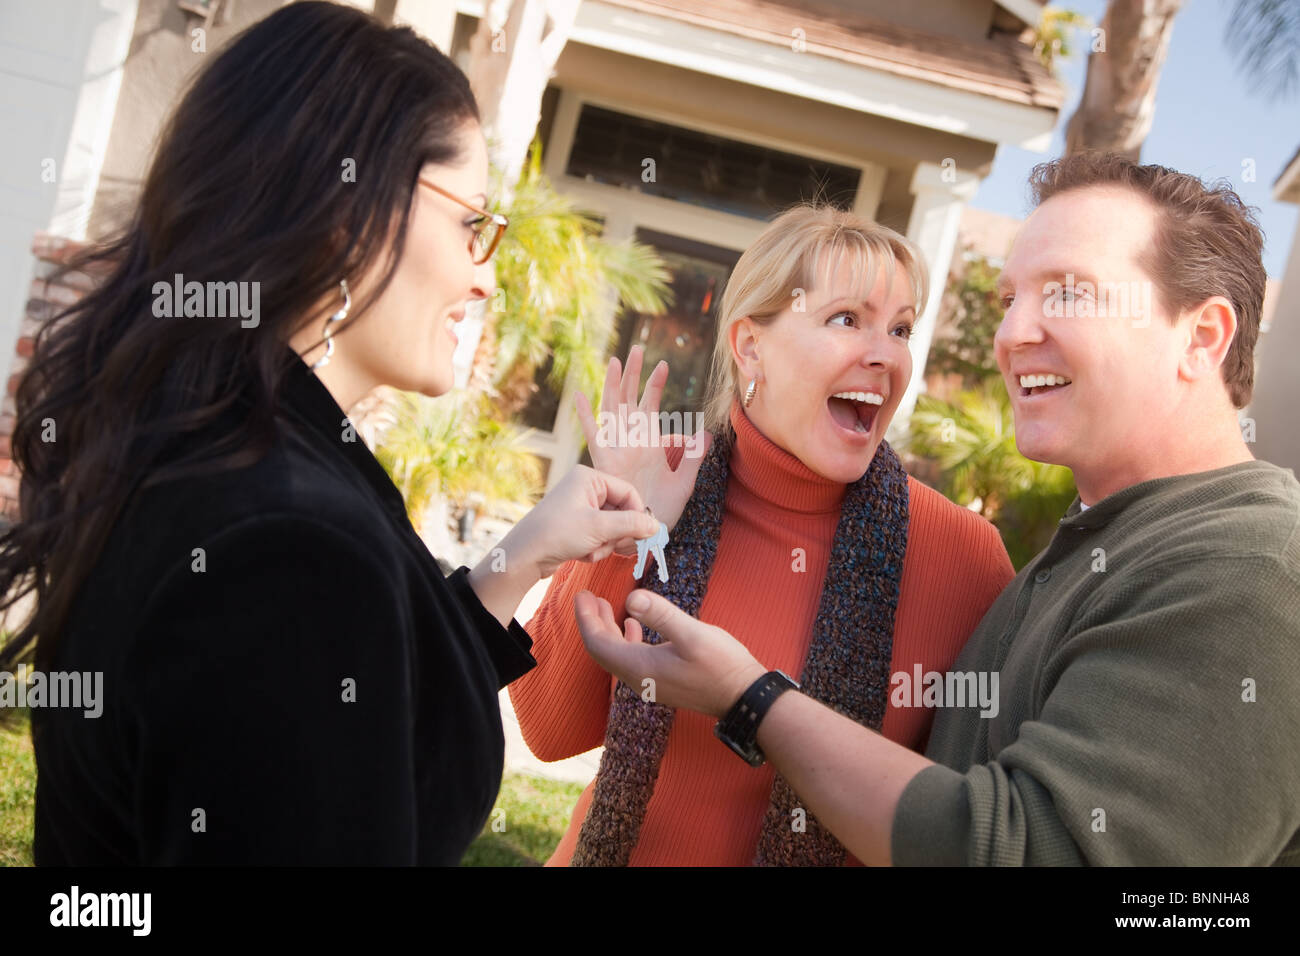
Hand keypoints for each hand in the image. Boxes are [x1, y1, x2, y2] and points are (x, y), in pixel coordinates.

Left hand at [507, 465, 660, 579]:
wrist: (524, 556)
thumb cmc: (557, 533)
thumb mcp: (600, 528)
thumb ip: (632, 524)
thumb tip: (656, 526)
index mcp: (589, 478)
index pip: (629, 492)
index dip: (638, 514)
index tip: (644, 535)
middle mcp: (585, 488)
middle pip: (621, 511)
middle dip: (616, 534)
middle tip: (610, 545)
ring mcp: (579, 508)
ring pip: (611, 528)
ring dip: (605, 544)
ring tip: (589, 551)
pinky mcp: (575, 526)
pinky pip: (599, 536)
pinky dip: (595, 548)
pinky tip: (581, 554)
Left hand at [573, 588, 766, 717]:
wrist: (743, 696)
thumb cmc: (722, 665)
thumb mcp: (693, 635)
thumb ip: (661, 615)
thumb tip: (631, 597)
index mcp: (639, 668)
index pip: (598, 644)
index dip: (586, 618)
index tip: (581, 595)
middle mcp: (638, 679)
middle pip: (602, 650)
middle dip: (592, 622)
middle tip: (586, 596)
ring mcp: (649, 682)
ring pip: (615, 654)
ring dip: (607, 629)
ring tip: (603, 605)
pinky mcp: (661, 680)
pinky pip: (631, 658)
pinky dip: (625, 639)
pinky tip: (633, 624)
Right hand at [575, 345, 711, 532]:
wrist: (646, 534)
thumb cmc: (664, 511)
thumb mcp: (684, 482)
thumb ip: (692, 456)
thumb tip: (706, 431)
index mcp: (649, 442)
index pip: (651, 405)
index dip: (655, 384)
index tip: (664, 363)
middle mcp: (631, 441)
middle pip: (629, 399)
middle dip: (633, 374)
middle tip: (638, 347)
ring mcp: (616, 449)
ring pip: (612, 410)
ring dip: (613, 386)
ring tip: (615, 361)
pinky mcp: (605, 462)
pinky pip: (594, 435)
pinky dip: (586, 415)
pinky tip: (580, 395)